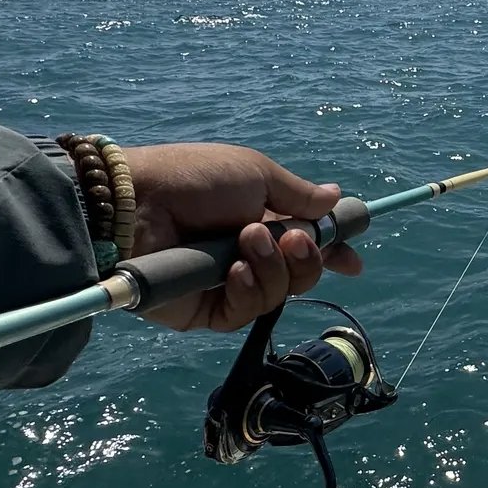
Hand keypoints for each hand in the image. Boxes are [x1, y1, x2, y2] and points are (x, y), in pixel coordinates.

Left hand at [121, 143, 363, 331]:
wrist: (134, 206)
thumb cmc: (195, 180)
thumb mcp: (256, 173)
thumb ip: (299, 194)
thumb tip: (336, 197)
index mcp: (260, 219)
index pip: (306, 243)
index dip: (332, 253)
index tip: (353, 261)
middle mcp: (247, 255)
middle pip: (300, 274)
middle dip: (307, 258)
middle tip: (292, 238)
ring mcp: (227, 285)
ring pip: (278, 295)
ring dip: (273, 269)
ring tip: (246, 242)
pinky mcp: (205, 312)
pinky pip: (245, 313)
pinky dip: (249, 291)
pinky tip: (235, 271)